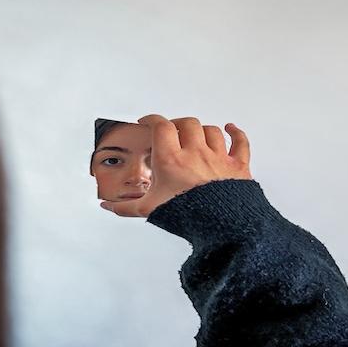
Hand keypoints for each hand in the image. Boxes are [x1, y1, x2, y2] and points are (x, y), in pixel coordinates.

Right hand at [100, 114, 252, 217]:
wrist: (223, 227)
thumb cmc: (188, 215)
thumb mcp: (149, 210)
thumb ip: (125, 207)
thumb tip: (107, 206)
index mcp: (171, 159)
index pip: (161, 126)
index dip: (152, 119)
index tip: (148, 121)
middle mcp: (195, 153)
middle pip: (187, 123)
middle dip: (177, 124)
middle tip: (171, 130)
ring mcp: (218, 157)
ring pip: (211, 130)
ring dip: (202, 129)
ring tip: (195, 133)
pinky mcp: (237, 166)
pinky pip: (240, 142)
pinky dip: (236, 133)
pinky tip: (231, 129)